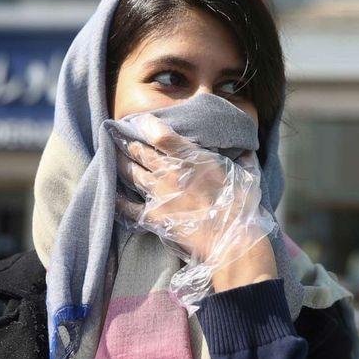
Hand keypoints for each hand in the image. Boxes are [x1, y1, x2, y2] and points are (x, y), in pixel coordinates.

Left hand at [114, 114, 276, 280]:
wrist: (230, 239)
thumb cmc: (241, 205)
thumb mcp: (247, 174)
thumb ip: (244, 158)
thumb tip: (248, 148)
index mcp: (189, 157)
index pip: (159, 133)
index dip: (146, 124)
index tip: (139, 120)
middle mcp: (168, 172)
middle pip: (139, 151)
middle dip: (128, 141)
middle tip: (119, 135)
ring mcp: (157, 194)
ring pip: (131, 173)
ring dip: (121, 163)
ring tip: (113, 156)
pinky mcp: (153, 217)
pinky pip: (127, 206)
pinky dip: (117, 199)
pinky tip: (110, 193)